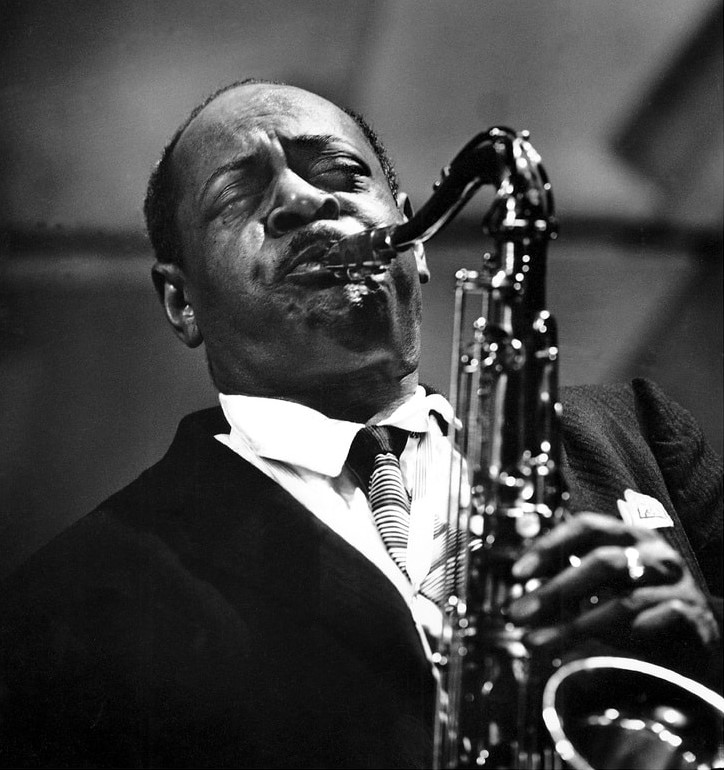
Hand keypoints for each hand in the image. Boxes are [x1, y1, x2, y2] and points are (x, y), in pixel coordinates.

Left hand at [507, 512, 719, 671]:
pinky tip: (595, 649)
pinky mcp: (692, 616)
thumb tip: (522, 600)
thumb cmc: (643, 607)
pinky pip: (652, 627)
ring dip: (575, 625)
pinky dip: (621, 638)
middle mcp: (653, 553)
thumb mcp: (604, 588)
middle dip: (555, 591)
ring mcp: (676, 583)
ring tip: (540, 641)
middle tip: (521, 612)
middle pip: (601, 562)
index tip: (518, 572)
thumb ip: (568, 587)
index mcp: (628, 535)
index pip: (586, 526)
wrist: (698, 637)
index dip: (550, 545)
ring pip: (624, 602)